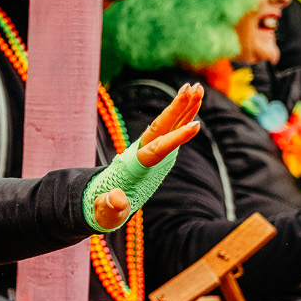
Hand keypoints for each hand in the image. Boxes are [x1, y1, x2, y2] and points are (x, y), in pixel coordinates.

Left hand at [89, 83, 202, 231]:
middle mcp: (143, 152)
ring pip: (167, 124)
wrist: (102, 201)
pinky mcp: (156, 149)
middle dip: (178, 108)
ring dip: (183, 106)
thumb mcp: (105, 213)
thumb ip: (109, 207)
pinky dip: (183, 116)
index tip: (196, 125)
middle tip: (194, 88)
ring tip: (198, 87)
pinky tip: (194, 102)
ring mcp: (150, 149)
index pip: (157, 149)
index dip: (175, 138)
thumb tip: (115, 197)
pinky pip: (171, 129)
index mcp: (135, 165)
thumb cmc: (105, 209)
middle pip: (161, 127)